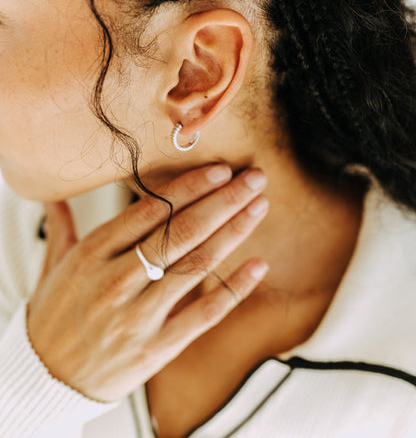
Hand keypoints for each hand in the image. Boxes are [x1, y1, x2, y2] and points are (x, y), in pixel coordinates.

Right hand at [27, 165, 268, 401]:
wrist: (43, 379)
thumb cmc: (53, 316)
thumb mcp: (54, 264)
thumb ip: (61, 225)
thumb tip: (52, 193)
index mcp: (94, 253)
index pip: (152, 209)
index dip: (191, 187)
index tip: (221, 170)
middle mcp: (117, 280)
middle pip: (182, 231)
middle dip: (224, 201)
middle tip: (254, 179)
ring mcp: (138, 316)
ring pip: (197, 265)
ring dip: (234, 232)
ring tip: (259, 207)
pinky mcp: (156, 348)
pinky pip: (204, 314)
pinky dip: (235, 288)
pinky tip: (259, 265)